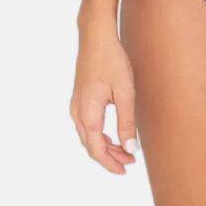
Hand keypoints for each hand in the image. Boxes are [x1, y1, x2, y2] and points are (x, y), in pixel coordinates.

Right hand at [70, 27, 138, 174]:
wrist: (96, 36)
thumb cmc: (112, 61)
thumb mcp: (125, 92)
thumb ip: (127, 122)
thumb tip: (129, 148)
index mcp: (88, 114)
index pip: (97, 150)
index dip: (111, 163)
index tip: (126, 169)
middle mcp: (77, 113)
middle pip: (91, 146)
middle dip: (109, 157)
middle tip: (129, 161)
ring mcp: (76, 105)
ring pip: (88, 136)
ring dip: (104, 146)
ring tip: (124, 150)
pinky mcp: (79, 98)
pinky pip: (86, 126)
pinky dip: (99, 135)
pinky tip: (112, 134)